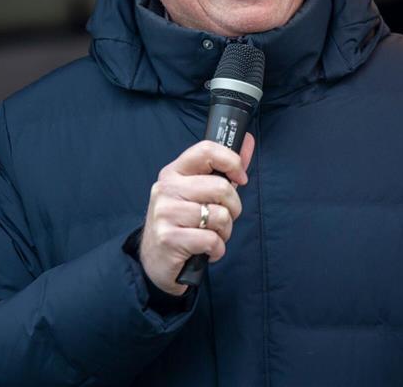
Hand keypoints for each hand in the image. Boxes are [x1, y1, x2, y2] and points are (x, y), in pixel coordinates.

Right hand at [139, 134, 254, 295]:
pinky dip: (217, 249)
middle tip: (223, 218)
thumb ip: (224, 168)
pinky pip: (211, 240)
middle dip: (233, 207)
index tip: (241, 177)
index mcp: (174, 172)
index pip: (206, 150)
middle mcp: (166, 188)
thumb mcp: (198, 193)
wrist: (155, 260)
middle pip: (221, 187)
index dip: (232, 161)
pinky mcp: (168, 238)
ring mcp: (165, 213)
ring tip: (211, 235)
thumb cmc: (183, 222)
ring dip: (224, 231)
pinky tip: (206, 250)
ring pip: (220, 215)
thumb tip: (247, 141)